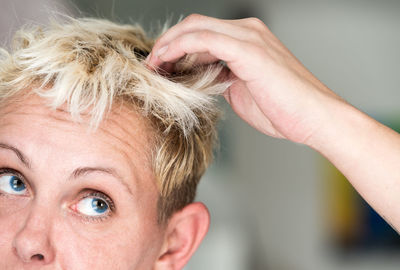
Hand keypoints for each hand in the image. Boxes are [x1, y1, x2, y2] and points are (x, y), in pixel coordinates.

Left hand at [146, 14, 342, 145]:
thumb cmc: (284, 110)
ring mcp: (249, 37)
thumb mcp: (243, 91)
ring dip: (169, 44)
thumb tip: (202, 80)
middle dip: (168, 42)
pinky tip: (166, 62)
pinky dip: (179, 48)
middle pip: (195, 24)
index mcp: (248, 40)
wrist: (314, 119)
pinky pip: (203, 39)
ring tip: (153, 65)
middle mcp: (248, 31)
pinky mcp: (248, 49)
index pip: (203, 32)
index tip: (160, 66)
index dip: (177, 46)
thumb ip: (222, 79)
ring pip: (196, 27)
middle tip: (152, 64)